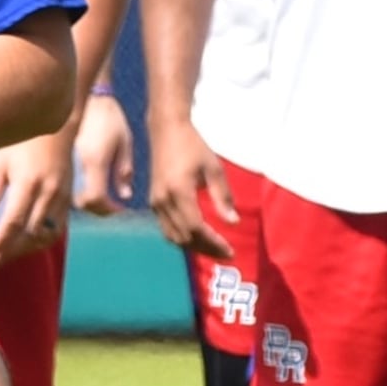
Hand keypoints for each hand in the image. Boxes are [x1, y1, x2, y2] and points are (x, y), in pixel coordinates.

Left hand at [0, 131, 65, 263]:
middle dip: (12, 251)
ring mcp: (62, 199)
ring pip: (47, 235)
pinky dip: (42, 240)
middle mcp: (48, 194)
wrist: (56, 127)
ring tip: (9, 254)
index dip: (0, 242)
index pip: (14, 222)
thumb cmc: (22, 142)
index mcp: (28, 184)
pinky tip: (27, 242)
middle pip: (31, 234)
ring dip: (28, 249)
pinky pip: (57, 228)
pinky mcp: (69, 200)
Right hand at [73, 90, 134, 214]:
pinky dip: (77, 190)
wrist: (88, 96)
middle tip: (111, 204)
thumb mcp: (124, 143)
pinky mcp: (60, 158)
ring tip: (101, 194)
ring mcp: (66, 162)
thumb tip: (125, 196)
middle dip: (97, 208)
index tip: (120, 207)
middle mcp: (76, 165)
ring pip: (70, 195)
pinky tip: (88, 183)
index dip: (109, 209)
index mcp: (94, 161)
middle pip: (81, 202)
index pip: (96, 198)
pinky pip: (66, 183)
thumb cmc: (110, 117)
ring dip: (86, 200)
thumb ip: (123, 171)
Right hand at [148, 116, 235, 259]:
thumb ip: (222, 197)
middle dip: (206, 249)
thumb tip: (232, 222)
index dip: (213, 243)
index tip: (230, 251)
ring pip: (173, 236)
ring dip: (193, 247)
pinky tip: (197, 238)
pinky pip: (166, 228)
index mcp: (179, 191)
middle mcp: (163, 201)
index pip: (196, 227)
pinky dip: (182, 238)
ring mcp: (155, 203)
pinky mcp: (153, 202)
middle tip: (226, 255)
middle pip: (184, 237)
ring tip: (213, 250)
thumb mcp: (213, 169)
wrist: (166, 130)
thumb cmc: (193, 146)